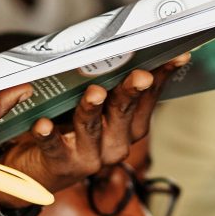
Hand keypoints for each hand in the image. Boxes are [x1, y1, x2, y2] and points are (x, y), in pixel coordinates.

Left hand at [0, 57, 184, 194]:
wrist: (38, 169)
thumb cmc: (68, 126)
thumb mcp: (94, 106)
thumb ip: (108, 83)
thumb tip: (122, 46)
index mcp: (128, 127)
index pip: (148, 98)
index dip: (161, 78)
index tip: (176, 56)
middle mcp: (115, 144)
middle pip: (123, 113)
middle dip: (131, 92)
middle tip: (139, 75)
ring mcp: (90, 157)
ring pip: (91, 128)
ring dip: (92, 109)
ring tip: (93, 92)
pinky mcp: (60, 165)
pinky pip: (54, 148)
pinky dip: (48, 136)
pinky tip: (43, 124)